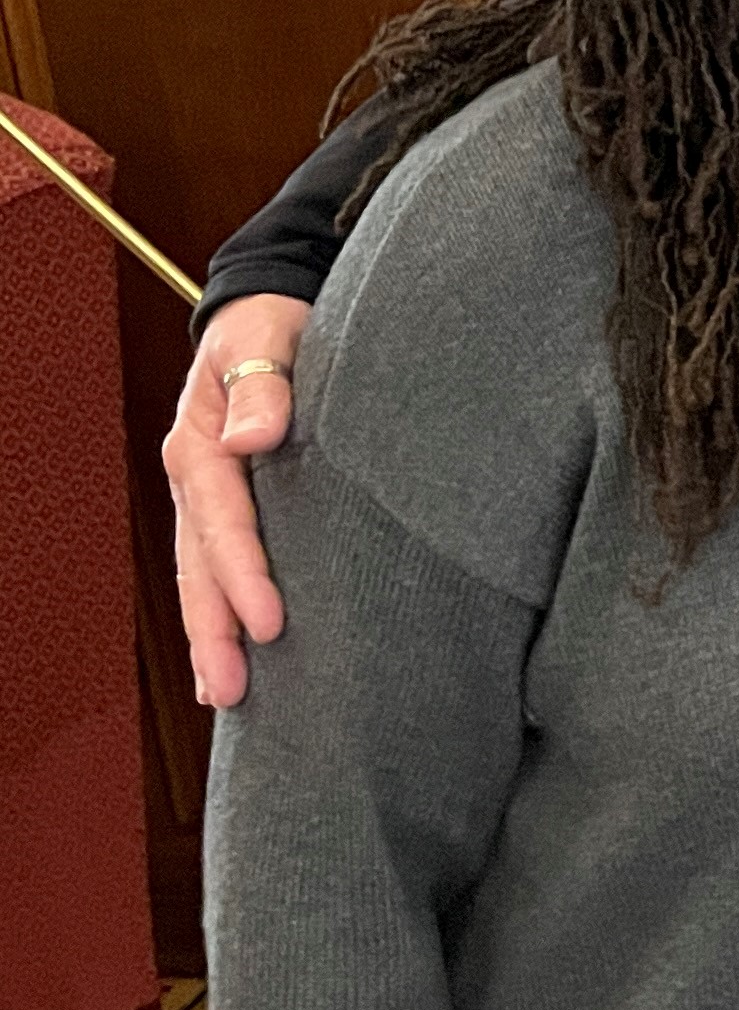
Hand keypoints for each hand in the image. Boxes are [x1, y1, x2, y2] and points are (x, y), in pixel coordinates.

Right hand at [164, 295, 306, 706]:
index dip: (244, 575)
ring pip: (202, 577)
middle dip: (214, 631)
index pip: (223, 523)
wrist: (268, 313)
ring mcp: (207, 498)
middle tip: (233, 691)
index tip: (270, 624)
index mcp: (202, 444)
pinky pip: (218, 568)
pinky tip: (235, 659)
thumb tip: (254, 435)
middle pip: (199, 567)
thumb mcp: (267, 337)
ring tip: (226, 695)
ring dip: (211, 636)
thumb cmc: (272, 325)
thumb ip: (264, 383)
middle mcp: (196, 479)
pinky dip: (223, 612)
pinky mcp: (232, 506)